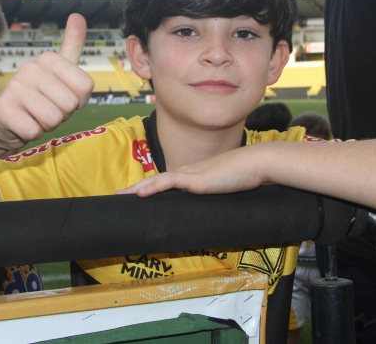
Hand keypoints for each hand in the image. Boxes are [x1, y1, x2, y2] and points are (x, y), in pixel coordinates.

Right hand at [0, 13, 94, 150]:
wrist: (7, 122)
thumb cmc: (42, 98)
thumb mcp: (61, 71)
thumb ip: (72, 45)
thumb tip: (78, 15)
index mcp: (49, 58)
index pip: (86, 87)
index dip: (79, 101)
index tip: (63, 97)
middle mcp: (30, 67)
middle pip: (70, 104)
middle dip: (63, 115)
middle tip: (47, 109)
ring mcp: (14, 87)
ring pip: (53, 119)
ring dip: (48, 125)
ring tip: (36, 116)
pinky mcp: (2, 110)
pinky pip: (34, 131)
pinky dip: (32, 134)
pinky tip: (23, 124)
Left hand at [117, 146, 263, 196]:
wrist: (256, 163)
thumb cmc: (245, 175)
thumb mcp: (225, 188)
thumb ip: (215, 195)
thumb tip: (211, 213)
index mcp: (193, 174)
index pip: (166, 181)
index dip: (149, 187)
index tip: (135, 195)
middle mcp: (188, 172)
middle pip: (156, 180)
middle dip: (136, 188)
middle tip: (118, 196)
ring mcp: (191, 174)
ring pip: (157, 180)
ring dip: (137, 188)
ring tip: (120, 196)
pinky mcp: (196, 180)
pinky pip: (169, 182)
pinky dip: (153, 187)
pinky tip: (140, 194)